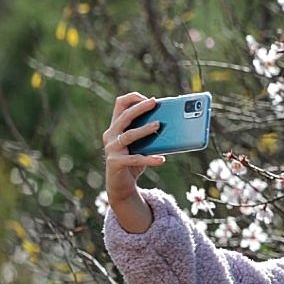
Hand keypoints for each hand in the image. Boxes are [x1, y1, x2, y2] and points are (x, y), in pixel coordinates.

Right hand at [103, 93, 164, 232]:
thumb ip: (149, 135)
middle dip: (139, 107)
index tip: (150, 99)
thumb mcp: (141, 146)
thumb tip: (172, 125)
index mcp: (116, 127)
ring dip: (144, 129)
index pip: (119, 105)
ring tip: (159, 125)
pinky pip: (134, 159)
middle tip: (154, 102)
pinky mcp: (115, 163)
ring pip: (128, 135)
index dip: (133, 98)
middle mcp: (110, 135)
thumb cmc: (133, 162)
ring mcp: (112, 149)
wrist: (120, 185)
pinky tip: (162, 159)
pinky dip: (149, 159)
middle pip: (124, 117)